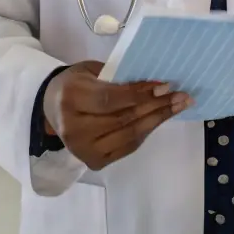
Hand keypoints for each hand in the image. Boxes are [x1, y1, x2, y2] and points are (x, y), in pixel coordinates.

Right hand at [43, 61, 190, 169]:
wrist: (52, 108)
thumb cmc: (77, 84)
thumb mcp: (92, 71)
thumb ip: (118, 77)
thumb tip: (155, 84)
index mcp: (71, 98)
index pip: (111, 99)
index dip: (140, 94)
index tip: (166, 86)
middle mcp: (74, 129)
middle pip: (124, 118)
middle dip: (156, 106)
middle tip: (181, 96)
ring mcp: (84, 150)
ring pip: (130, 134)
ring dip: (158, 119)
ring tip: (179, 106)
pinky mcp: (94, 161)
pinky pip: (129, 146)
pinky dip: (147, 131)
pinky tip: (161, 118)